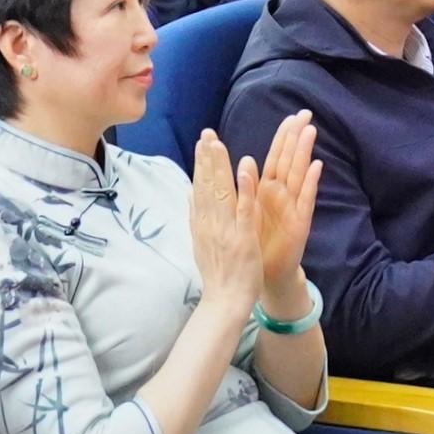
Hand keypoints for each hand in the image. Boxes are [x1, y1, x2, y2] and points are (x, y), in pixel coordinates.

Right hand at [185, 131, 264, 307]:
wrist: (225, 301)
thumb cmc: (217, 273)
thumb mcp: (200, 242)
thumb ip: (195, 215)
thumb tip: (188, 192)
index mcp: (203, 223)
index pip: (200, 187)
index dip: (201, 163)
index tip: (201, 141)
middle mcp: (211, 223)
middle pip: (208, 185)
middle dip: (207, 157)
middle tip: (207, 132)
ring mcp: (226, 229)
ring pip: (222, 192)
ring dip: (220, 167)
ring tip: (218, 143)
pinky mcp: (242, 237)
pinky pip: (244, 209)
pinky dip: (244, 188)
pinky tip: (245, 167)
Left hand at [243, 111, 320, 307]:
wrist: (264, 273)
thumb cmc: (255, 241)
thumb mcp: (247, 209)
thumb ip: (248, 186)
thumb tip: (246, 160)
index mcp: (267, 190)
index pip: (276, 157)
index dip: (283, 136)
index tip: (291, 115)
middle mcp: (282, 194)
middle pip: (291, 160)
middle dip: (297, 137)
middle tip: (306, 113)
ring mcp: (293, 207)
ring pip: (300, 174)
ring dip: (305, 153)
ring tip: (311, 131)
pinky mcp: (300, 223)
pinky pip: (306, 200)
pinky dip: (312, 183)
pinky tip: (318, 166)